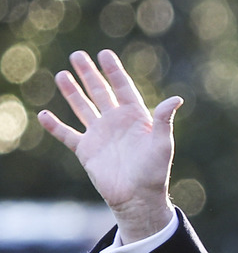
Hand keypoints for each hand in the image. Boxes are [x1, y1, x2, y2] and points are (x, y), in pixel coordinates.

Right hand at [37, 50, 181, 242]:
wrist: (138, 198)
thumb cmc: (155, 172)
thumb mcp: (162, 144)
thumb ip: (164, 120)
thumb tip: (176, 99)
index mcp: (136, 118)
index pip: (123, 88)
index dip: (114, 71)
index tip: (105, 54)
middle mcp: (116, 123)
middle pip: (100, 92)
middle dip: (89, 74)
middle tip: (78, 55)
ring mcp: (100, 135)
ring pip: (83, 108)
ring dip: (72, 92)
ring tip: (62, 75)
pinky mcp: (87, 151)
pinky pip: (67, 135)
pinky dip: (55, 126)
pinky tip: (44, 115)